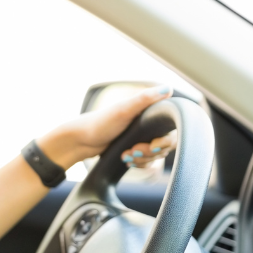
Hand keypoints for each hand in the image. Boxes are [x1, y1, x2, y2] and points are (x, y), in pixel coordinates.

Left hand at [36, 85, 173, 167]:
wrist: (80, 141)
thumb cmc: (100, 123)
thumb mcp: (123, 110)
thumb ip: (145, 99)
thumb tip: (168, 88)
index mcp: (149, 112)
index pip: (171, 131)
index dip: (164, 142)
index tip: (152, 146)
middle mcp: (148, 124)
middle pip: (164, 147)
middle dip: (149, 153)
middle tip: (132, 151)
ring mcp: (142, 137)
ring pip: (155, 156)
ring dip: (142, 160)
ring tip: (125, 156)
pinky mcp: (135, 148)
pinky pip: (147, 162)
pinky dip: (138, 164)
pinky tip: (126, 160)